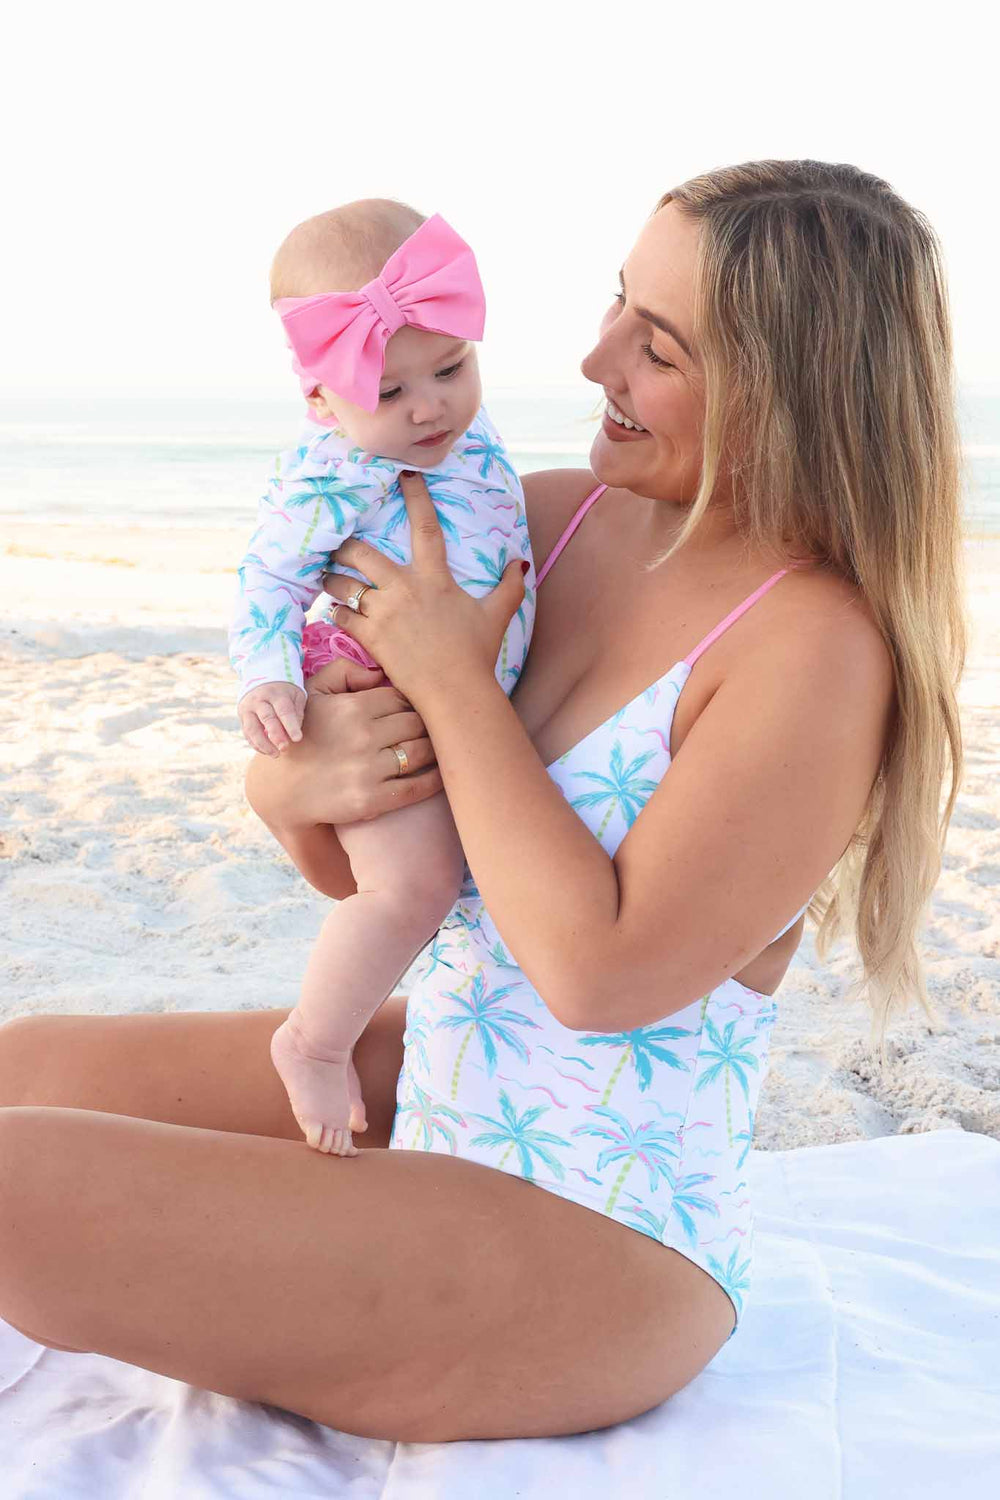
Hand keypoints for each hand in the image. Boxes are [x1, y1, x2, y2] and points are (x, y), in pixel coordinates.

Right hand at [238, 682, 306, 756]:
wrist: (262, 678)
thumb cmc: (285, 691)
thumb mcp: (295, 695)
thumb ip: (297, 712)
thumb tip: (295, 731)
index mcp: (276, 693)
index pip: (284, 710)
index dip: (290, 725)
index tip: (297, 738)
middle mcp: (259, 700)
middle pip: (267, 718)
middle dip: (276, 735)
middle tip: (285, 748)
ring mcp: (248, 708)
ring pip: (252, 728)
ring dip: (264, 744)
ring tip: (276, 754)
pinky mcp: (242, 716)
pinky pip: (247, 733)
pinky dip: (256, 744)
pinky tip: (267, 751)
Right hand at [245, 657, 443, 828]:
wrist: (281, 789)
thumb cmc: (302, 735)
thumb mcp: (311, 694)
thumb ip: (343, 671)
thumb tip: (379, 673)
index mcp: (352, 708)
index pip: (401, 698)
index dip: (409, 703)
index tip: (412, 709)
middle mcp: (363, 737)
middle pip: (417, 723)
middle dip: (426, 724)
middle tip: (432, 728)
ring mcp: (369, 770)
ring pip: (422, 752)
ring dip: (434, 749)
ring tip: (440, 747)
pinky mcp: (372, 800)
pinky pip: (417, 786)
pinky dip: (435, 779)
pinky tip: (443, 773)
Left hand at [321, 471, 526, 705]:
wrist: (456, 691)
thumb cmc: (476, 654)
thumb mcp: (497, 615)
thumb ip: (509, 586)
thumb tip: (520, 563)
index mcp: (435, 577)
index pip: (426, 526)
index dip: (415, 496)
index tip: (402, 473)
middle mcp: (405, 588)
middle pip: (362, 552)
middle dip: (344, 545)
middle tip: (336, 545)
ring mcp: (385, 612)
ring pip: (343, 584)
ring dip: (332, 580)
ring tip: (327, 579)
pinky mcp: (371, 637)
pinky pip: (342, 615)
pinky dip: (337, 612)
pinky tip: (336, 612)